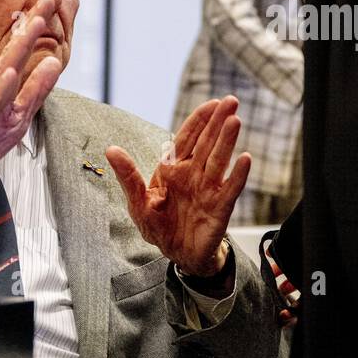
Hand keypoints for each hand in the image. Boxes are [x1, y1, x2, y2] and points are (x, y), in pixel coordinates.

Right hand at [0, 0, 61, 209]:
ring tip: (33, 23)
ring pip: (2, 70)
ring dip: (18, 46)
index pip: (22, 51)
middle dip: (31, 23)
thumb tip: (54, 63)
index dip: (36, 26)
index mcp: (1, 84)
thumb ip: (35, 90)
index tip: (51, 0)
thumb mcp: (18, 114)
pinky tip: (8, 73)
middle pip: (14, 50)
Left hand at [104, 96, 249, 279]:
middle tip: (231, 102)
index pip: (187, 138)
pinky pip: (230, 188)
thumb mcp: (137, 202)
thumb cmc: (159, 226)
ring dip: (227, 141)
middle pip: (207, 143)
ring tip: (235, 121)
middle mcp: (194, 175)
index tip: (211, 104)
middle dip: (218, 122)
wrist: (178, 255)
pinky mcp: (220, 208)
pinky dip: (238, 174)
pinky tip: (245, 159)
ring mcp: (208, 189)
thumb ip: (128, 176)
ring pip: (219, 160)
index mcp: (174, 169)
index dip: (199, 121)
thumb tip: (111, 150)